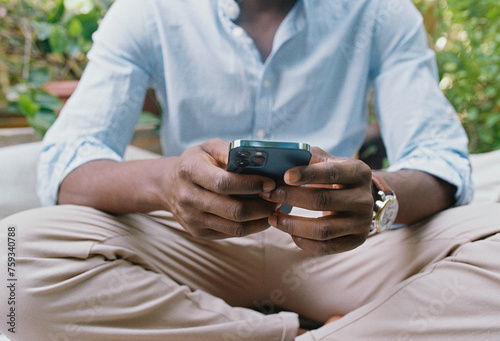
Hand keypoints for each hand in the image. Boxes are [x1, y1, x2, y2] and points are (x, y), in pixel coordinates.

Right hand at [162, 139, 277, 238]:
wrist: (168, 185)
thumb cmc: (196, 162)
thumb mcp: (209, 147)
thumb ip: (231, 151)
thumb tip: (260, 160)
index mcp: (190, 171)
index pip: (224, 183)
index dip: (250, 184)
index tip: (270, 182)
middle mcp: (188, 197)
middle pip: (233, 209)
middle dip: (262, 206)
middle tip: (278, 198)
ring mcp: (192, 219)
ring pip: (235, 226)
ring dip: (260, 219)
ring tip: (274, 208)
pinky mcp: (198, 233)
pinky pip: (232, 233)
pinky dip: (252, 227)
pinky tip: (262, 216)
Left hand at [260, 147, 372, 253]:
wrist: (359, 198)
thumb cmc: (335, 177)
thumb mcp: (328, 162)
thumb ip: (309, 158)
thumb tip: (280, 160)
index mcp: (359, 172)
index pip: (332, 173)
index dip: (307, 174)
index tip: (284, 176)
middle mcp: (364, 198)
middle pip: (323, 201)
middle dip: (290, 198)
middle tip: (268, 195)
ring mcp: (362, 222)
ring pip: (323, 229)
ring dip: (292, 224)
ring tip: (272, 217)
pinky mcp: (356, 240)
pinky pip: (326, 247)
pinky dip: (304, 242)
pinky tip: (289, 232)